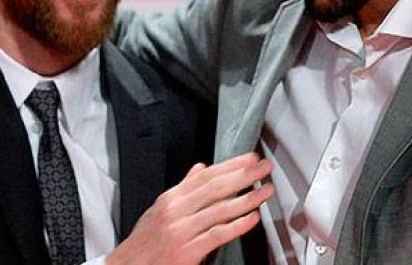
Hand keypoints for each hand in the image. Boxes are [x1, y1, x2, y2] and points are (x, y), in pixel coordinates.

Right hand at [107, 152, 273, 264]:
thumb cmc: (146, 240)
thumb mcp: (160, 209)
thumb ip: (183, 189)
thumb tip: (200, 169)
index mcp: (171, 198)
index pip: (206, 176)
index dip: (230, 166)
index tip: (250, 159)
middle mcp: (176, 210)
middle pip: (215, 188)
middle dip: (244, 176)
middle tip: (264, 168)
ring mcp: (181, 230)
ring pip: (219, 210)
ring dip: (247, 199)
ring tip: (266, 191)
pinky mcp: (186, 251)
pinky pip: (216, 235)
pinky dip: (236, 226)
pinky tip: (252, 219)